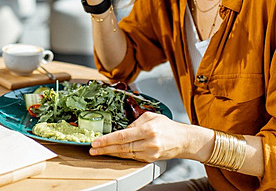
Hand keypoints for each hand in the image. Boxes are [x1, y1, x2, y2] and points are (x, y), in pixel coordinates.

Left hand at [89, 113, 205, 162]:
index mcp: (147, 130)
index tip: (96, 141)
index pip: (122, 136)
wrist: (183, 140)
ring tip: (98, 151)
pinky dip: (120, 155)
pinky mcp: (149, 159)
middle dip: (105, 148)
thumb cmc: (167, 127)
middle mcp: (148, 143)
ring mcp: (149, 153)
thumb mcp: (150, 117)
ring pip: (125, 154)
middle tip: (92, 149)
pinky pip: (131, 157)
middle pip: (122, 147)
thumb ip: (135, 122)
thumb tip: (122, 129)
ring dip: (110, 153)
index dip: (107, 139)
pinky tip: (112, 153)